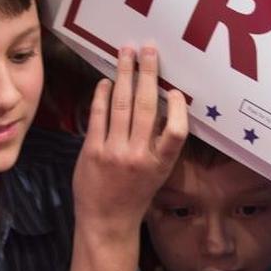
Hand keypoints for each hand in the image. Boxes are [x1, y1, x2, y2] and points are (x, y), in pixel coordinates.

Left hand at [68, 45, 187, 270]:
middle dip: (148, 73)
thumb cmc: (135, 194)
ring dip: (124, 74)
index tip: (174, 88)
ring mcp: (114, 152)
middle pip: (146, 107)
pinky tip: (106, 81)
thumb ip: (160, 143)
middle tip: (148, 49)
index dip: (178, 107)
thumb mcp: (157, 172)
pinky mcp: (92, 151)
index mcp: (161, 162)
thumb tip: (164, 106)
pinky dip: (103, 95)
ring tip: (126, 53)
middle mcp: (139, 156)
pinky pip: (99, 115)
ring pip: (122, 105)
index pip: (177, 131)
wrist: (106, 221)